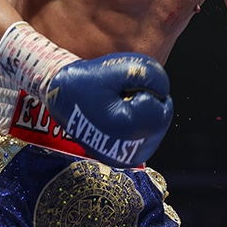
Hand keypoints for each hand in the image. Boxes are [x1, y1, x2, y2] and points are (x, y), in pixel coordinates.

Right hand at [0, 22, 172, 167]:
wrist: (62, 98)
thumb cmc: (88, 81)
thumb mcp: (119, 67)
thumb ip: (149, 73)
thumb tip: (164, 90)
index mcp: (127, 127)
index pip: (159, 102)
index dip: (143, 89)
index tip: (120, 89)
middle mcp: (130, 150)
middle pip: (163, 115)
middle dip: (147, 100)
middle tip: (121, 96)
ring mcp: (129, 158)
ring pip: (158, 126)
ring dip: (145, 111)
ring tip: (119, 107)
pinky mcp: (127, 159)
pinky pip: (150, 136)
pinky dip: (141, 123)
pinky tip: (121, 117)